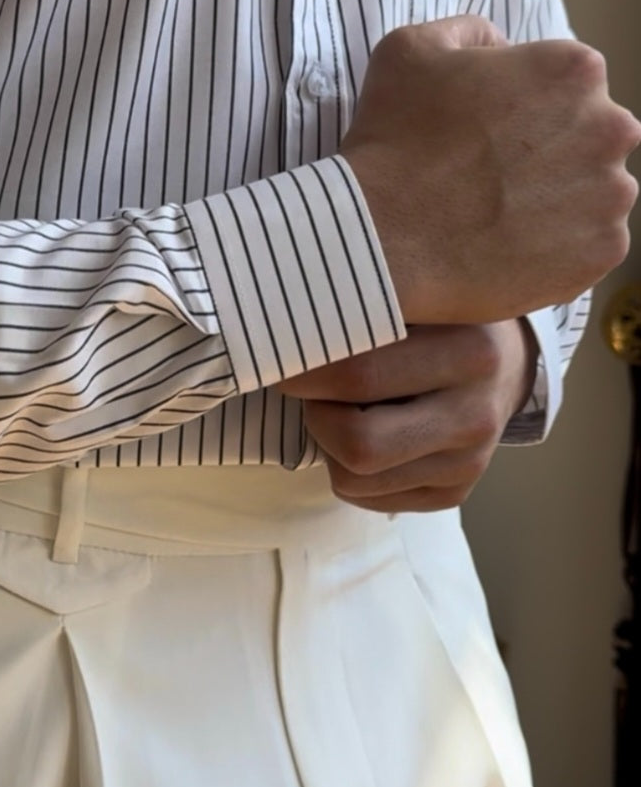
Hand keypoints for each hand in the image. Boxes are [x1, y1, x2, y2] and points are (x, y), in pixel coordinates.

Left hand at [282, 321, 537, 512]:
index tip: (282, 348)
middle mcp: (476, 413)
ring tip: (341, 403)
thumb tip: (280, 311)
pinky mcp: (455, 493)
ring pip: (354, 477)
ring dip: (326, 441)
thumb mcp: (418, 290)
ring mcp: (470, 461)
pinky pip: (365, 497)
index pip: (358, 374)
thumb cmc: (439, 314)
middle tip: (310, 382)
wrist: (506, 358)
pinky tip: (364, 428)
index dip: (303, 368)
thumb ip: (362, 299)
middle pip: (357, 442)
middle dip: (315, 413)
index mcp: (469, 350)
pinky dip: (345, 466)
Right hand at [339, 17, 640, 323]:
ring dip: (558, 195)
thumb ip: (471, 32)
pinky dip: (558, 245)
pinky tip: (508, 241)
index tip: (490, 122)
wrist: (387, 235)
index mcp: (574, 70)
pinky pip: (589, 243)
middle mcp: (610, 127)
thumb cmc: (396, 137)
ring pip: (593, 189)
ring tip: (499, 210)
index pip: (567, 78)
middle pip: (590, 132)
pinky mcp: (604, 252)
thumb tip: (498, 45)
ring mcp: (612, 194)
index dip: (526, 98)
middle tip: (493, 169)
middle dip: (552, 146)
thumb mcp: (412, 48)